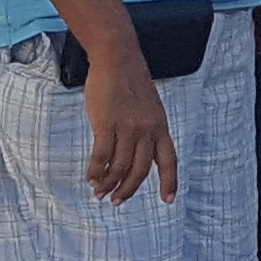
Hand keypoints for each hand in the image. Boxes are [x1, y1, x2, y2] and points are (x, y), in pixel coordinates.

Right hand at [74, 43, 180, 204]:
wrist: (117, 59)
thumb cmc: (131, 83)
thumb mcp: (150, 108)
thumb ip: (148, 131)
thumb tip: (136, 155)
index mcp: (161, 127)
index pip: (169, 160)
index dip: (169, 182)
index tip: (168, 200)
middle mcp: (147, 131)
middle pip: (140, 170)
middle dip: (128, 189)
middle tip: (116, 201)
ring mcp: (128, 128)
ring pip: (119, 166)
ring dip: (108, 183)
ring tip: (100, 191)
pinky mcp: (106, 124)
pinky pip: (102, 155)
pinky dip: (96, 170)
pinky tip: (91, 178)